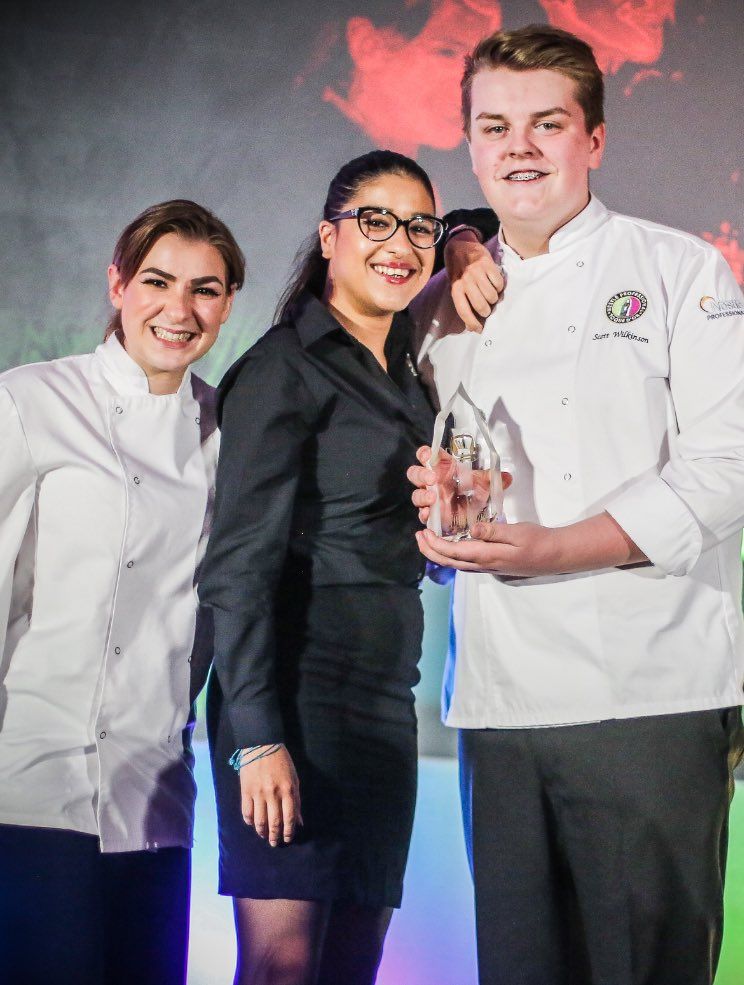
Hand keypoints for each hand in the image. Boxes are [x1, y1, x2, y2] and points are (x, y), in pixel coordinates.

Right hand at [238, 745, 302, 845]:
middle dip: (275, 836)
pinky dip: (250, 822)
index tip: (288, 839)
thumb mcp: (294, 778)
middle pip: (274, 822)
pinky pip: (247, 812)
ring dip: (262, 832)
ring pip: (259, 821)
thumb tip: (299, 822)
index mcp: (287, 790)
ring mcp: (258, 793)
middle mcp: (273, 794)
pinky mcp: (245, 791)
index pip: (289, 818)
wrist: (261, 745)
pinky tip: (253, 824)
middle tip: (275, 843)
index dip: (289, 832)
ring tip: (264, 836)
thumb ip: (296, 801)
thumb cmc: (281, 761)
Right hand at [407, 445, 511, 524]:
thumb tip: (507, 477)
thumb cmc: (474, 491)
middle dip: (421, 475)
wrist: (476, 512)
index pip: (427, 456)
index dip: (424, 454)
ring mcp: (430, 499)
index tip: (427, 455)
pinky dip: (424, 515)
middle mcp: (432, 483)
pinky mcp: (432, 515)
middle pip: (416, 474)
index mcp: (442, 468)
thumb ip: (493, 478)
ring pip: (416, 495)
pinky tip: (429, 515)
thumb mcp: (485, 483)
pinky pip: (423, 514)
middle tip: (432, 479)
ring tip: (433, 498)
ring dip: (422, 496)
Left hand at [415, 512, 644, 575]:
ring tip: (429, 540)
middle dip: (431, 551)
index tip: (423, 533)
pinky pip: (467, 563)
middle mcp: (485, 565)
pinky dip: (453, 555)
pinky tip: (452, 546)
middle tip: (418, 537)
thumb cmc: (539, 541)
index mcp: (488, 556)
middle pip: (450, 562)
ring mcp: (489, 567)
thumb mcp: (517, 532)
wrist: (556, 556)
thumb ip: (493, 531)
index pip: (454, 553)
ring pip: (457, 564)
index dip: (435, 545)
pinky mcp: (494, 565)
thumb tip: (472, 529)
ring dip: (440, 554)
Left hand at [444, 233, 503, 332]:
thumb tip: (472, 326)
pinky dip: (499, 286)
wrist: (459, 246)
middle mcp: (465, 281)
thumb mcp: (455, 286)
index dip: (473, 323)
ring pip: (492, 296)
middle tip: (488, 307)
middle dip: (487, 311)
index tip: (480, 329)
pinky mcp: (487, 264)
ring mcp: (476, 272)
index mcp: (455, 289)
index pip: (464, 312)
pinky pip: (499, 283)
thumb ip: (462, 303)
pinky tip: (495, 283)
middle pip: (482, 306)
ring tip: (491, 294)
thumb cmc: (458, 271)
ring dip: (494, 298)